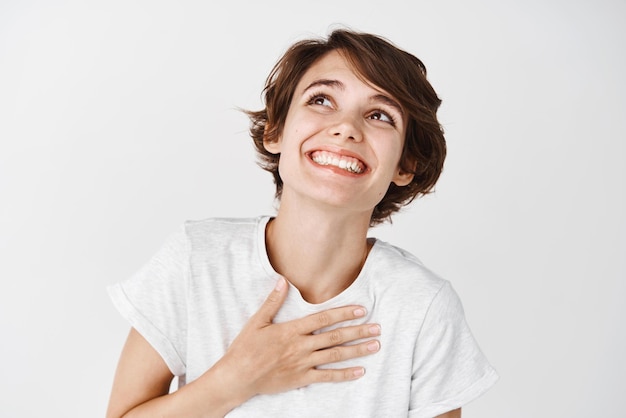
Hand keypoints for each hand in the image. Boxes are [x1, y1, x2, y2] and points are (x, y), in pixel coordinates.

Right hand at [217, 277, 380, 398]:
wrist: (238, 376)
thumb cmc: (245, 348)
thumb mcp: (257, 321)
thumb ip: (272, 302)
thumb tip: (282, 280)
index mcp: (292, 330)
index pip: (323, 318)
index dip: (344, 312)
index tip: (361, 309)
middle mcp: (301, 345)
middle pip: (335, 336)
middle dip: (358, 331)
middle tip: (377, 327)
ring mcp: (303, 363)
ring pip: (335, 355)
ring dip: (357, 350)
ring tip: (375, 345)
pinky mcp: (302, 378)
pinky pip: (327, 376)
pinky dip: (344, 374)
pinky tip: (360, 371)